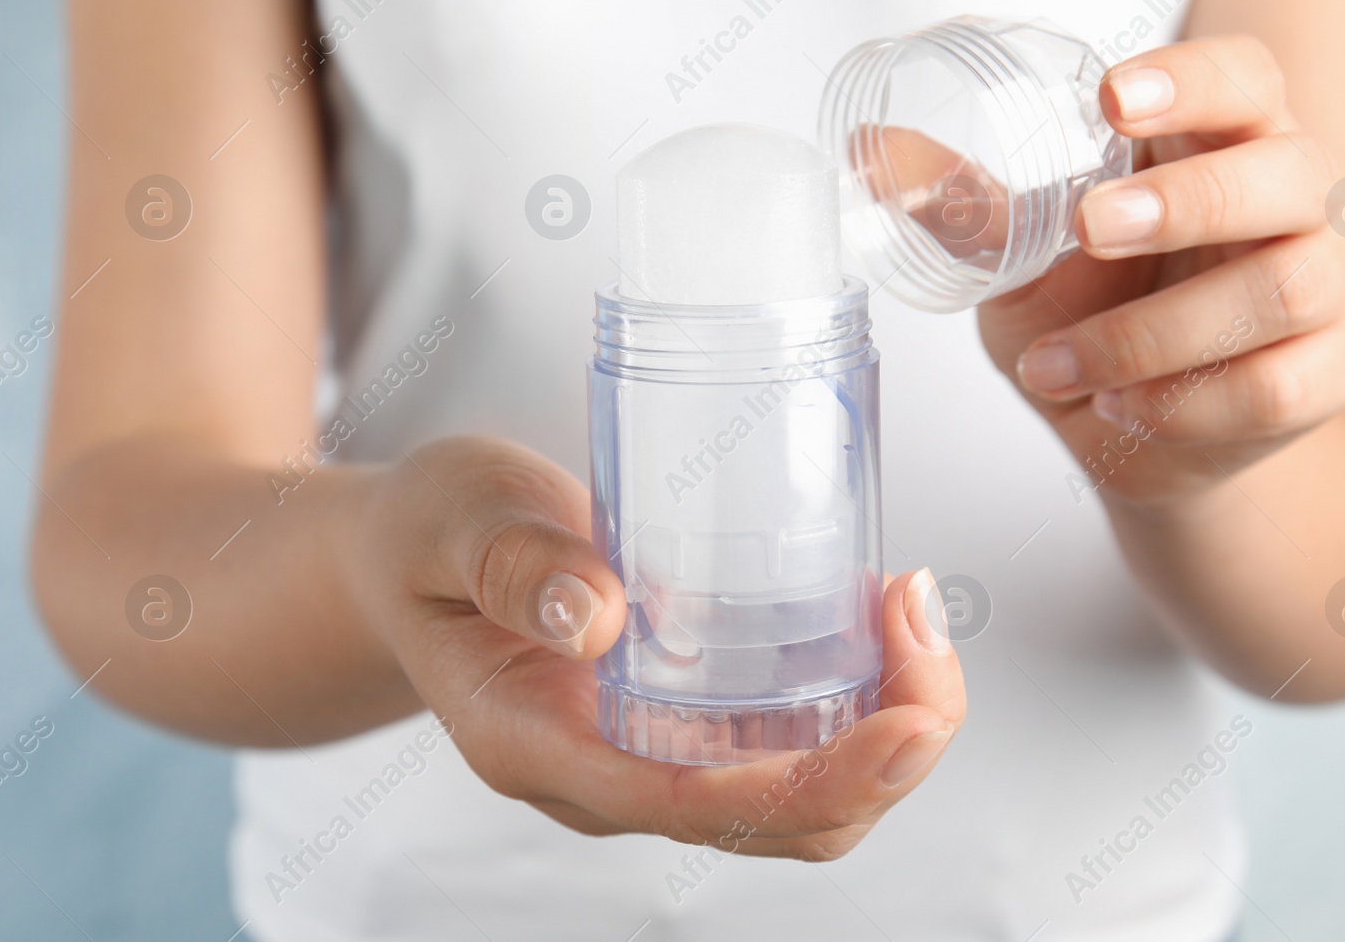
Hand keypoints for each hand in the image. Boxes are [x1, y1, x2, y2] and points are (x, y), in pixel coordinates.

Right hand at [343, 436, 965, 860]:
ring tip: (916, 610)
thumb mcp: (454, 520)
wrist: (418, 554)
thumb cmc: (430, 539)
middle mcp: (609, 774)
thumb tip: (602, 618)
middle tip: (926, 625)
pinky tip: (878, 614)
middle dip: (885, 756)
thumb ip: (513, 563)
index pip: (692, 807)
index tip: (905, 722)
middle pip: (779, 824)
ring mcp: (655, 754)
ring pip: (804, 797)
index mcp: (539, 746)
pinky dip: (862, 694)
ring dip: (889, 724)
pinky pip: (795, 741)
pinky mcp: (689, 718)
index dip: (814, 782)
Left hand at [975, 36, 1344, 502]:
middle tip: (1088, 229)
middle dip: (1186, 201)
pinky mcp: (1330, 374)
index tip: (1112, 99)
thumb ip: (968, 208)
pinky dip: (1182, 403)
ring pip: (1284, 289)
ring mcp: (1326, 287)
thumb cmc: (1090, 313)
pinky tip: (1119, 406)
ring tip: (1056, 366)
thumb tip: (867, 149)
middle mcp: (1292, 201)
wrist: (1137, 428)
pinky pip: (1276, 387)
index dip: (1191, 79)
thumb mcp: (1022, 258)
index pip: (1243, 77)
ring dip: (1153, 334)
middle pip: (1287, 173)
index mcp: (1221, 140)